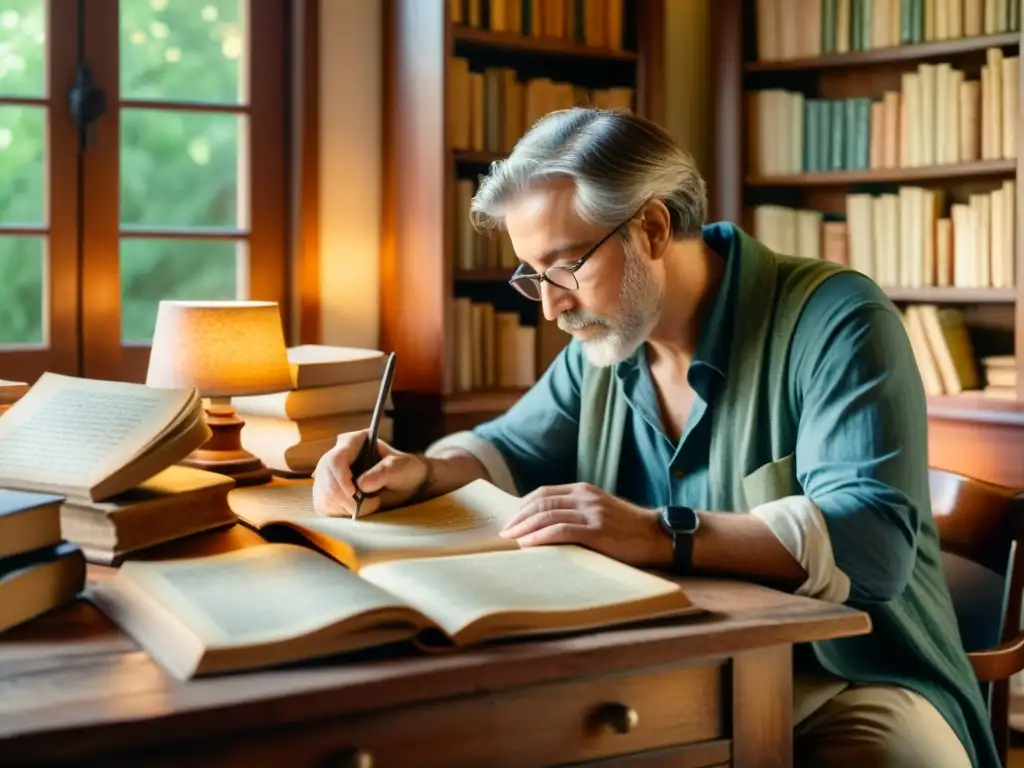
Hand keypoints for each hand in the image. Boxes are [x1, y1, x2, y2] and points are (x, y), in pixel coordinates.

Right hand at [312, 430, 428, 517]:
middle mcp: (336, 456)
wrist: (404, 485)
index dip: (341, 479)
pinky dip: (338, 513)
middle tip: (368, 505)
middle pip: (326, 479)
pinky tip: (355, 510)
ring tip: (367, 506)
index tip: (355, 494)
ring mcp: (328, 474)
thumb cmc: (404, 471)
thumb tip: (361, 484)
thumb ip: (384, 472)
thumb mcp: (401, 468)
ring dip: (344, 507)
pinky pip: (323, 505)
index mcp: (353, 442)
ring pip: (323, 494)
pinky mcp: (326, 491)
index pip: (336, 459)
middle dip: (345, 498)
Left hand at [498, 482, 672, 566]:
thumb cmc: (628, 529)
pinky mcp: (597, 531)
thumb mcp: (600, 511)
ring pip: (547, 514)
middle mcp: (585, 497)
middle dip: (519, 517)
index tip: (510, 520)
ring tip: (511, 539)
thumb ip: (577, 512)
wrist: (657, 536)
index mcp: (583, 490)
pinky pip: (561, 530)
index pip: (544, 493)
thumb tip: (547, 525)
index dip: (523, 506)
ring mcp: (591, 513)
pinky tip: (528, 544)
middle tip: (504, 533)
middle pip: (541, 502)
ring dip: (524, 528)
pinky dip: (541, 536)